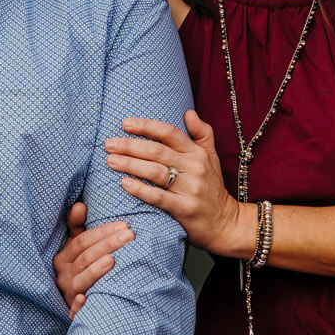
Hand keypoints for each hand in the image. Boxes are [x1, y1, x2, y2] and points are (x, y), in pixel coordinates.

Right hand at [51, 200, 133, 316]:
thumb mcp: (75, 246)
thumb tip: (80, 205)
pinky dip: (79, 305)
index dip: (102, 232)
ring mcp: (69, 293)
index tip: (125, 225)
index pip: (82, 241)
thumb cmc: (80, 268)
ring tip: (114, 259)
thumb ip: (76, 226)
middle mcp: (64, 275)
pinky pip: (74, 310)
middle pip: (86, 258)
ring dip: (96, 270)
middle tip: (130, 236)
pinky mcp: (73, 312)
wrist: (74, 301)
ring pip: (82, 280)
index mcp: (63, 257)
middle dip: (108, 245)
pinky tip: (86, 299)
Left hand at [106, 110, 256, 258]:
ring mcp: (190, 188)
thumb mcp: (212, 157)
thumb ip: (202, 133)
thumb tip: (188, 112)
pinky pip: (158, 197)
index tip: (124, 123)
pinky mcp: (185, 208)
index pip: (169, 132)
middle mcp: (194, 167)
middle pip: (157, 151)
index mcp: (197, 152)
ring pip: (155, 172)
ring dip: (130, 165)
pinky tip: (124, 183)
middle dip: (129, 146)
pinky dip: (140, 189)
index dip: (145, 126)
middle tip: (109, 144)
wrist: (225, 222)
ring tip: (110, 161)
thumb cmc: (213, 187)